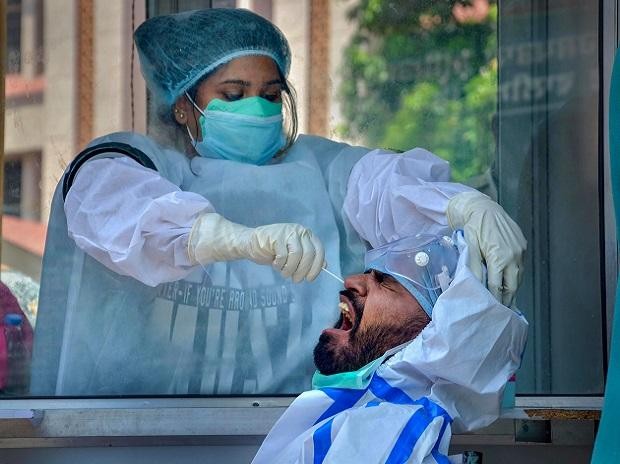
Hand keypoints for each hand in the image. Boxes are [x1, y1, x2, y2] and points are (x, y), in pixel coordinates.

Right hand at [188, 212, 324, 282]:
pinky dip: (280, 265)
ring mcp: (288, 232)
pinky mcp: (276, 237)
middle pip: (309, 254)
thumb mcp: (294, 254)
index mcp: (307, 235)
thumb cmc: (275, 250)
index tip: (310, 278)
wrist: (251, 243)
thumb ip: (309, 258)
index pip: (319, 251)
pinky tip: (275, 264)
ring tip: (284, 273)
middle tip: (296, 280)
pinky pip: (283, 256)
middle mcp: (299, 231)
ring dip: (290, 269)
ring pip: (297, 256)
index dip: (316, 267)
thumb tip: (325, 266)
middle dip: (303, 271)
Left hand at [446, 191, 525, 305]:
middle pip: (512, 285)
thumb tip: (474, 286)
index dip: (494, 298)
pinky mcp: (523, 246)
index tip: (491, 309)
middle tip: (501, 310)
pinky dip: (514, 276)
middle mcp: (514, 256)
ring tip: (504, 299)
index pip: (496, 285)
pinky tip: (508, 281)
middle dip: (506, 298)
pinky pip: (520, 266)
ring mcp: (521, 251)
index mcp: (499, 257)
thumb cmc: (474, 228)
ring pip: (518, 277)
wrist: (484, 208)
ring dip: (511, 288)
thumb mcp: (470, 248)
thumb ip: (473, 267)